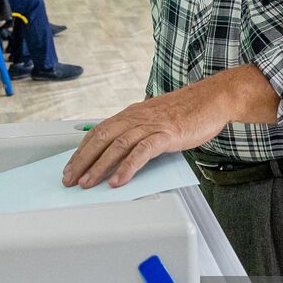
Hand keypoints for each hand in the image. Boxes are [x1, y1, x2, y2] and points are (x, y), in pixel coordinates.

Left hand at [63, 68, 274, 188]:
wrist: (212, 99)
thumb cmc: (186, 111)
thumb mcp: (154, 120)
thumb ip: (138, 133)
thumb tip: (121, 154)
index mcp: (131, 114)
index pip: (98, 132)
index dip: (81, 150)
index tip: (70, 167)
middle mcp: (136, 118)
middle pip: (101, 138)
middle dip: (82, 160)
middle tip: (70, 179)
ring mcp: (150, 125)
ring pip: (117, 146)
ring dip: (99, 166)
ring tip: (88, 183)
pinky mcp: (166, 134)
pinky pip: (142, 152)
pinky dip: (128, 167)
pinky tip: (119, 180)